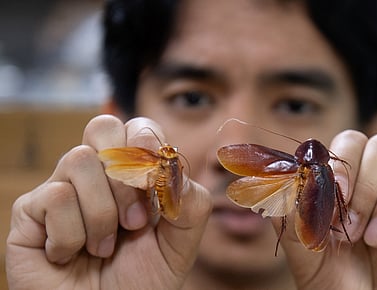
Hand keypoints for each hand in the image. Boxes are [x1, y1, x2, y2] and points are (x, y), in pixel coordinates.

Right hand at [6, 115, 211, 289]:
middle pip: (102, 126)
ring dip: (102, 215)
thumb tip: (174, 167)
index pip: (137, 129)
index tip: (156, 188)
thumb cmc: (141, 282)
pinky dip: (72, 236)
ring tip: (104, 248)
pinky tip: (72, 255)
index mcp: (132, 175)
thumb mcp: (180, 245)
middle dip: (125, 174)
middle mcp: (95, 176)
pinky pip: (54, 196)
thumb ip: (190, 204)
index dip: (148, 146)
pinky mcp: (30, 212)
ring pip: (80, 160)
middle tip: (134, 221)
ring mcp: (62, 189)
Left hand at [274, 130, 376, 288]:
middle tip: (352, 227)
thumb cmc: (334, 282)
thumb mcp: (304, 249)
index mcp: (351, 182)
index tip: (335, 196)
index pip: (352, 141)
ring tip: (372, 241)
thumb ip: (291, 214)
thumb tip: (286, 180)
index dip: (343, 162)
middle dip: (367, 184)